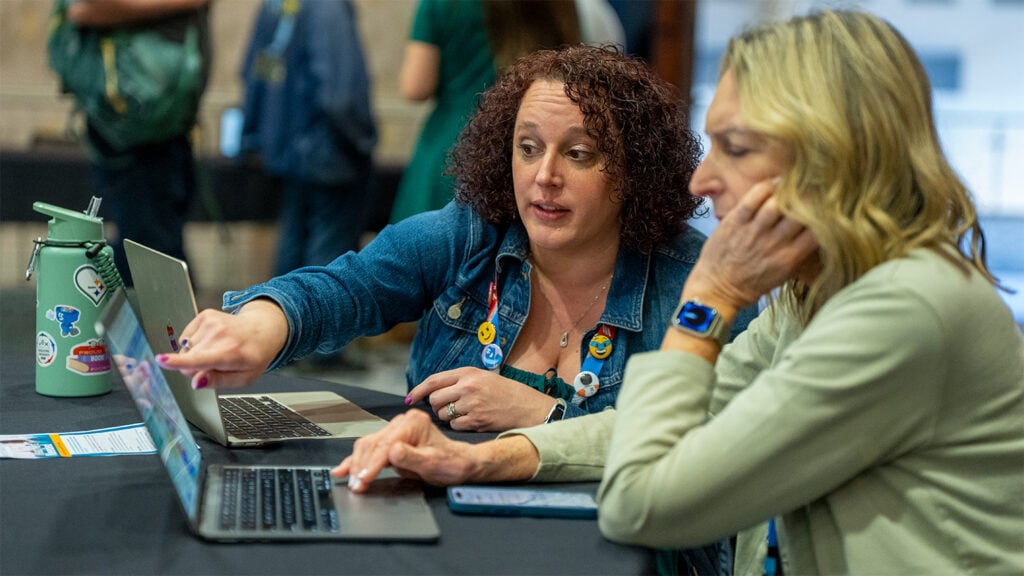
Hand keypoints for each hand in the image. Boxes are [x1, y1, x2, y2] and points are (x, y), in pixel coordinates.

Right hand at [155, 299, 287, 388]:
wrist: (262, 329)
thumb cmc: (252, 355)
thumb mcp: (243, 378)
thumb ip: (218, 381)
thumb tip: (196, 382)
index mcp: (231, 354)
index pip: (200, 359)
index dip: (179, 362)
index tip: (162, 360)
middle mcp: (220, 335)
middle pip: (188, 359)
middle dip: (195, 367)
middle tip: (216, 364)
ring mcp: (211, 323)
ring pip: (186, 349)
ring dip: (197, 353)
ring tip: (218, 350)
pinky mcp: (205, 315)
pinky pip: (187, 338)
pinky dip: (196, 342)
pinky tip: (212, 340)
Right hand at [332, 410, 478, 492]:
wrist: (458, 463)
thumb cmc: (450, 463)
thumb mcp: (434, 463)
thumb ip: (412, 457)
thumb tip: (392, 452)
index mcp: (413, 424)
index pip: (385, 445)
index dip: (372, 465)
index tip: (363, 480)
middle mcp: (402, 423)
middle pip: (373, 444)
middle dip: (361, 466)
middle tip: (355, 485)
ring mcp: (395, 431)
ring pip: (367, 446)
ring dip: (356, 464)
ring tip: (350, 481)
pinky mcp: (390, 440)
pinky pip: (369, 450)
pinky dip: (356, 461)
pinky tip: (343, 469)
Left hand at [406, 367, 556, 431]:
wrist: (528, 407)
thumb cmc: (506, 392)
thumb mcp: (483, 377)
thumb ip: (459, 381)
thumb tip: (432, 391)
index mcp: (468, 373)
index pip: (433, 380)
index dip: (418, 390)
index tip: (410, 398)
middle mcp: (468, 387)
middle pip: (434, 399)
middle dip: (436, 406)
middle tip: (447, 408)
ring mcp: (472, 404)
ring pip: (443, 415)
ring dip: (448, 417)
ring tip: (464, 413)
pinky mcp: (476, 421)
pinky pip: (455, 426)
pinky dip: (459, 426)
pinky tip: (472, 421)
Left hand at [686, 178, 818, 310]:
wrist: (717, 289)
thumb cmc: (750, 284)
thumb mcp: (782, 274)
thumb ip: (798, 253)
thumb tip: (815, 231)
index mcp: (790, 258)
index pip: (817, 231)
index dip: (821, 217)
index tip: (821, 209)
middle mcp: (775, 243)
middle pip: (800, 213)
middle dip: (807, 201)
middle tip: (807, 194)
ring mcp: (754, 231)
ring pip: (778, 202)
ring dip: (786, 192)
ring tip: (789, 188)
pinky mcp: (735, 221)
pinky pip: (754, 196)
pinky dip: (765, 187)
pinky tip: (771, 185)